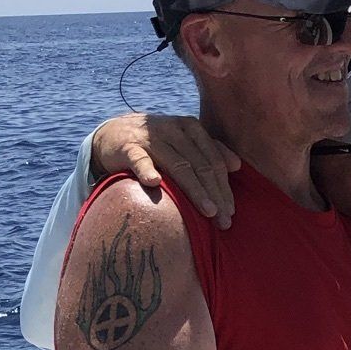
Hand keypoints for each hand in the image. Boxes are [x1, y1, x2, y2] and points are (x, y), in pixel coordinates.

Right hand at [91, 112, 240, 225]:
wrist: (114, 134)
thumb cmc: (158, 145)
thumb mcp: (184, 143)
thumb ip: (210, 152)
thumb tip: (236, 165)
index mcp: (191, 128)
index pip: (213, 161)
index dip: (224, 187)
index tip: (231, 212)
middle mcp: (174, 130)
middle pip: (200, 165)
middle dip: (215, 194)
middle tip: (224, 221)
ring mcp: (150, 138)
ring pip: (178, 165)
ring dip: (194, 189)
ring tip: (208, 211)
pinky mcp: (128, 147)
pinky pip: (139, 159)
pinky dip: (146, 170)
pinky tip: (154, 183)